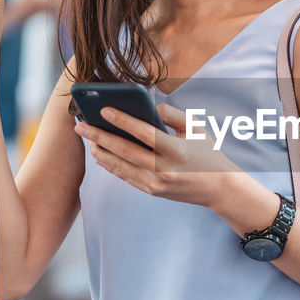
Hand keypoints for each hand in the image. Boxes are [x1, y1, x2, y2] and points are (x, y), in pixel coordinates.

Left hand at [75, 103, 242, 209]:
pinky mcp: (152, 192)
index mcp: (177, 150)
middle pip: (125, 151)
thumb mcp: (196, 128)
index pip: (144, 133)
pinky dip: (111, 165)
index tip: (103, 109)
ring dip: (101, 151)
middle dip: (100, 136)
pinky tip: (101, 155)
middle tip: (80, 125)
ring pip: (121, 166)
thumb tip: (149, 107)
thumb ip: (173, 115)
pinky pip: (126, 177)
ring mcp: (157, 183)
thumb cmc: (208, 153)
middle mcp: (164, 169)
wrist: (219, 188)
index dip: (122, 120)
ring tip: (87, 138)